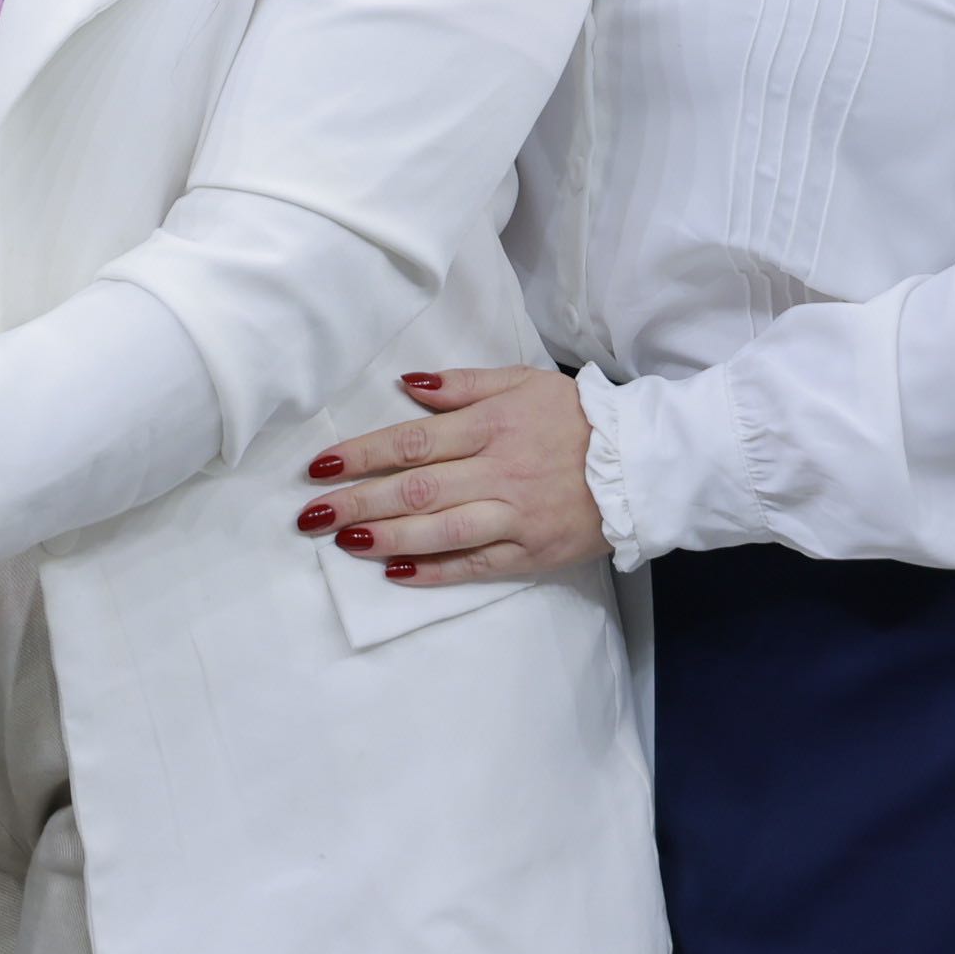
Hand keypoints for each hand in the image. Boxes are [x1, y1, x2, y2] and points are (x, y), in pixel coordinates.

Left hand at [294, 364, 606, 584]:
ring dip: (387, 536)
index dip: (364, 454)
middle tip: (312, 514)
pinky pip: (476, 565)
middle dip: (358, 500)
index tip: (322, 465)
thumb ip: (462, 385)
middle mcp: (499, 471)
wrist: (642, 461)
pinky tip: (395, 571)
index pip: (413, 440)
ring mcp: (516, 515)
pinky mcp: (532, 552)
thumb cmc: (576, 416)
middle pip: (416, 488)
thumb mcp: (522, 381)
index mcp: (492, 425)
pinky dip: (434, 570)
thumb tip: (407, 384)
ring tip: (345, 539)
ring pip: (441, 529)